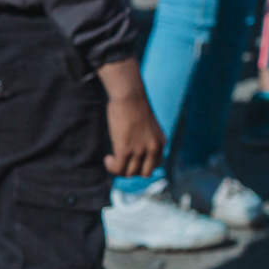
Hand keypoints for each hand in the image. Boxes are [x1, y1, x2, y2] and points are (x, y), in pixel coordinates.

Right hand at [96, 58, 163, 176]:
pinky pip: (118, 168)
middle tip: (121, 161)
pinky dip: (112, 167)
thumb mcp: (146, 124)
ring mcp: (139, 150)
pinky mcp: (125, 149)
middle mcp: (152, 149)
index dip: (141, 165)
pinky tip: (108, 159)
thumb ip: (145, 136)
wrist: (129, 95)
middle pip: (144, 173)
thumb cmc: (134, 104)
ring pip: (129, 173)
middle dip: (132, 170)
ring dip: (119, 169)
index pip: (154, 165)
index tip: (131, 159)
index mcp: (160, 142)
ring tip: (112, 159)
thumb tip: (133, 143)